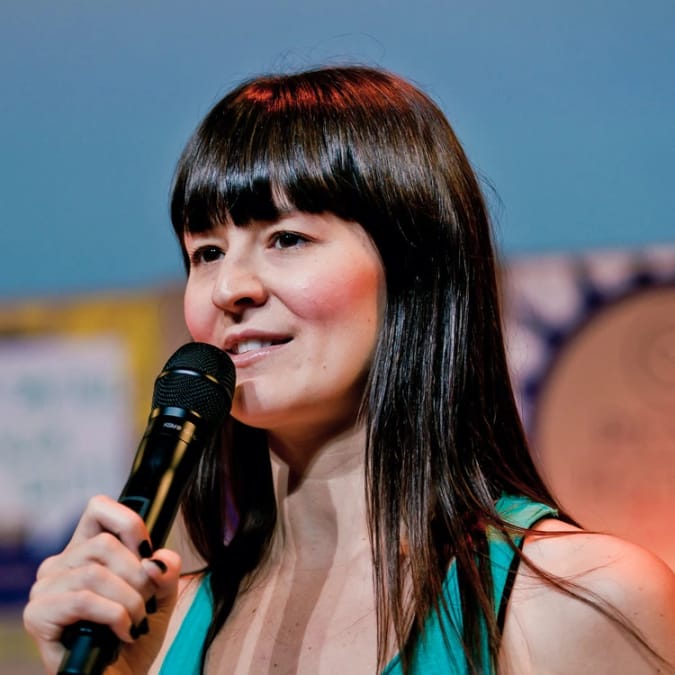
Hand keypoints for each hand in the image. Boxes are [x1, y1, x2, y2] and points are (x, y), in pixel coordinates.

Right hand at [23, 494, 180, 674]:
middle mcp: (60, 564)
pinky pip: (83, 600)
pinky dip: (114, 615)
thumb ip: (165, 569)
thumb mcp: (161, 594)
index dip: (128, 522)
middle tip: (146, 602)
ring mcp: (45, 589)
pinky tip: (124, 633)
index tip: (148, 552)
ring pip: (95, 572)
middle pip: (104, 543)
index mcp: (85, 549)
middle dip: (137, 574)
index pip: (98, 507)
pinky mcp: (38, 615)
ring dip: (129, 600)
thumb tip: (157, 560)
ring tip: (137, 622)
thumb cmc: (135, 634)